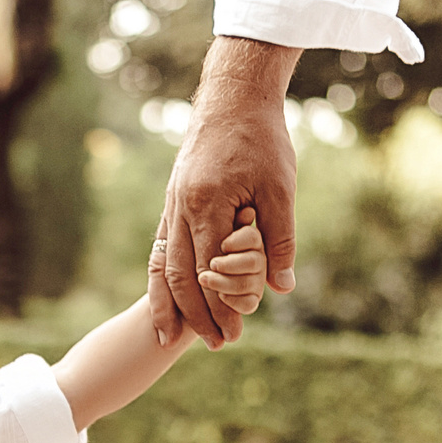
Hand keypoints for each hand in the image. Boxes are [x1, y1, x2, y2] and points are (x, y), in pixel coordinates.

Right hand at [150, 37, 300, 349]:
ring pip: (162, 266)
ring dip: (169, 305)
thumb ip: (279, 238)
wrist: (232, 96)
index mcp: (207, 205)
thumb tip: (280, 287)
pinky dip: (160, 280)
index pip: (211, 271)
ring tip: (171, 338)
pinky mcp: (171, 202)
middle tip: (213, 345)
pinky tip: (167, 299)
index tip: (234, 333)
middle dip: (195, 316)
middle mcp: (180, 209)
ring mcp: (171, 206)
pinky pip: (161, 249)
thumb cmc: (261, 137)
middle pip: (181, 276)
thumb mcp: (280, 187)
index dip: (220, 306)